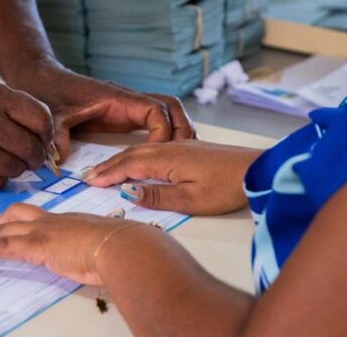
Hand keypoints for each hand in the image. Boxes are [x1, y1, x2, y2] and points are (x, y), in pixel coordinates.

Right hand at [0, 81, 52, 189]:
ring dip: (16, 166)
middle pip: (31, 148)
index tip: (42, 136)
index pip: (40, 119)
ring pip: (17, 168)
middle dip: (35, 154)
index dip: (46, 131)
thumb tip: (46, 136)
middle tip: (29, 153)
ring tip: (2, 157)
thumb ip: (15, 108)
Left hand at [0, 203, 139, 284]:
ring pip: (5, 229)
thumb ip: (101, 249)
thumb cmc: (125, 249)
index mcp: (71, 220)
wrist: (124, 247)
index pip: (41, 216)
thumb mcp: (109, 247)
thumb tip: (105, 257)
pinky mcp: (35, 245)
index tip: (15, 228)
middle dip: (0, 224)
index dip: (23, 220)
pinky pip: (1, 246)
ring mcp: (43, 231)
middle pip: (18, 214)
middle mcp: (54, 221)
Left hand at [10, 63, 195, 159]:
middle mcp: (127, 100)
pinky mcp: (123, 115)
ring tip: (180, 158)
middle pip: (170, 107)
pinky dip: (165, 135)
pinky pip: (153, 122)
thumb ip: (56, 136)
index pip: (154, 110)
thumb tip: (58, 160)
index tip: (155, 155)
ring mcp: (127, 107)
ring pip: (166, 112)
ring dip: (177, 131)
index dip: (162, 132)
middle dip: (181, 129)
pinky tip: (164, 156)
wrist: (42, 79)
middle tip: (182, 158)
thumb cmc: (48, 92)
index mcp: (116, 98)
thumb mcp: (52, 115)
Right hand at [82, 140, 260, 214]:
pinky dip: (135, 156)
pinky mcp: (188, 149)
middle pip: (129, 155)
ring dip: (119, 159)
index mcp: (166, 159)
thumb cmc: (227, 187)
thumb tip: (128, 193)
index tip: (88, 181)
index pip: (127, 166)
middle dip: (107, 165)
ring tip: (104, 168)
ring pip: (140, 150)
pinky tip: (135, 161)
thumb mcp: (191, 200)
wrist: (258, 169)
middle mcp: (168, 148)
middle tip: (87, 175)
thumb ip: (158, 196)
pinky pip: (152, 149)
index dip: (107, 174)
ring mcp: (179, 147)